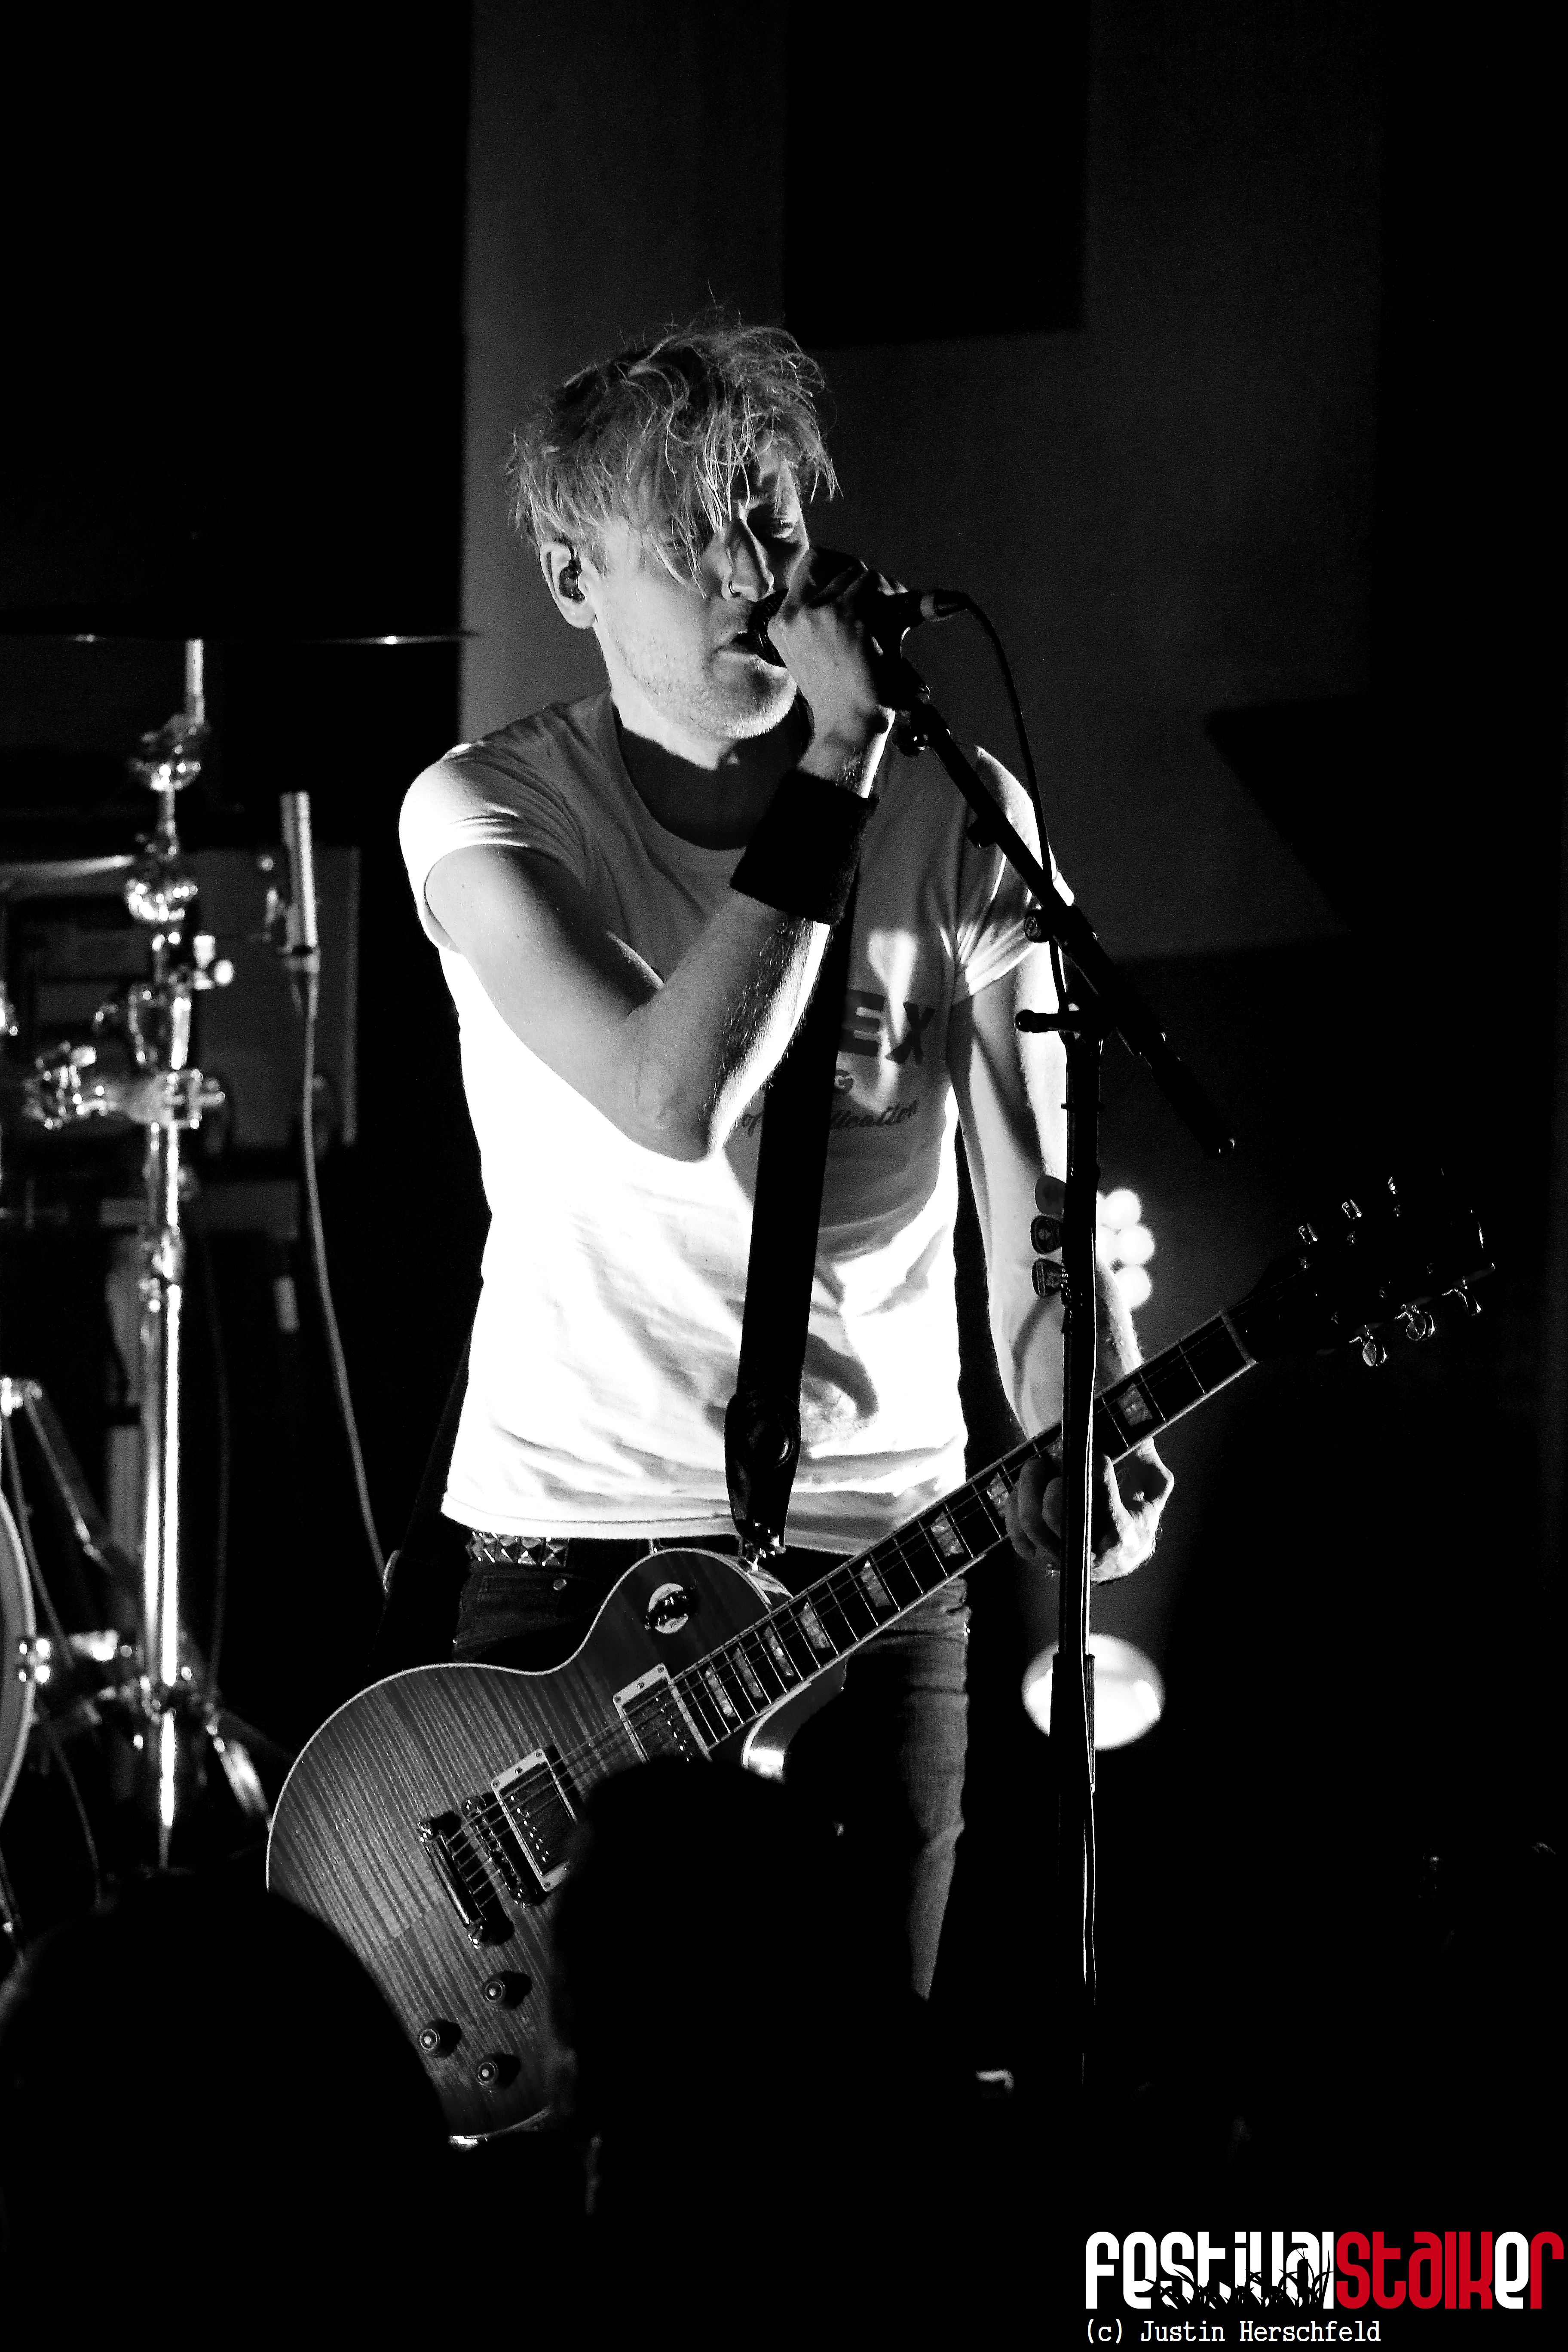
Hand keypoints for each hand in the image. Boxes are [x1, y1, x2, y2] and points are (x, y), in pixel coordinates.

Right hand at [768, 546, 897, 779]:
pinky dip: (892, 595)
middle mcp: (795, 615)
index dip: (839, 566)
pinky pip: (875, 584)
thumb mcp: (814, 653)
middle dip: (865, 580)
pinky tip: (898, 619)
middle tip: (885, 600)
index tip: (859, 584)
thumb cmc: (840, 694)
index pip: (809, 565)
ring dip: (881, 588)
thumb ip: (822, 615)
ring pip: (858, 572)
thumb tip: (860, 575)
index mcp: (781, 624)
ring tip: (892, 614)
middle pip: (837, 566)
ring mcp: (819, 613)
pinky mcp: (848, 617)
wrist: (850, 722)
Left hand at [1004, 1438, 1171, 1582]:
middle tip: (1056, 1456)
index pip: (1099, 1494)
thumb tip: (1137, 1439)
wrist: (1122, 1557)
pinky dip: (1014, 1506)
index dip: (1093, 1464)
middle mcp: (1088, 1554)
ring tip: (1037, 1465)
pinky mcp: (1039, 1558)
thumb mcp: (1154, 1490)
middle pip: (1054, 1512)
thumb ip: (1149, 1463)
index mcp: (1121, 1534)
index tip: (1091, 1447)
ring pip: (1031, 1522)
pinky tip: (1025, 1489)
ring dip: (1028, 1486)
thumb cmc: (1135, 1517)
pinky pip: (1017, 1533)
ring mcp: (1060, 1558)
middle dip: (1051, 1478)